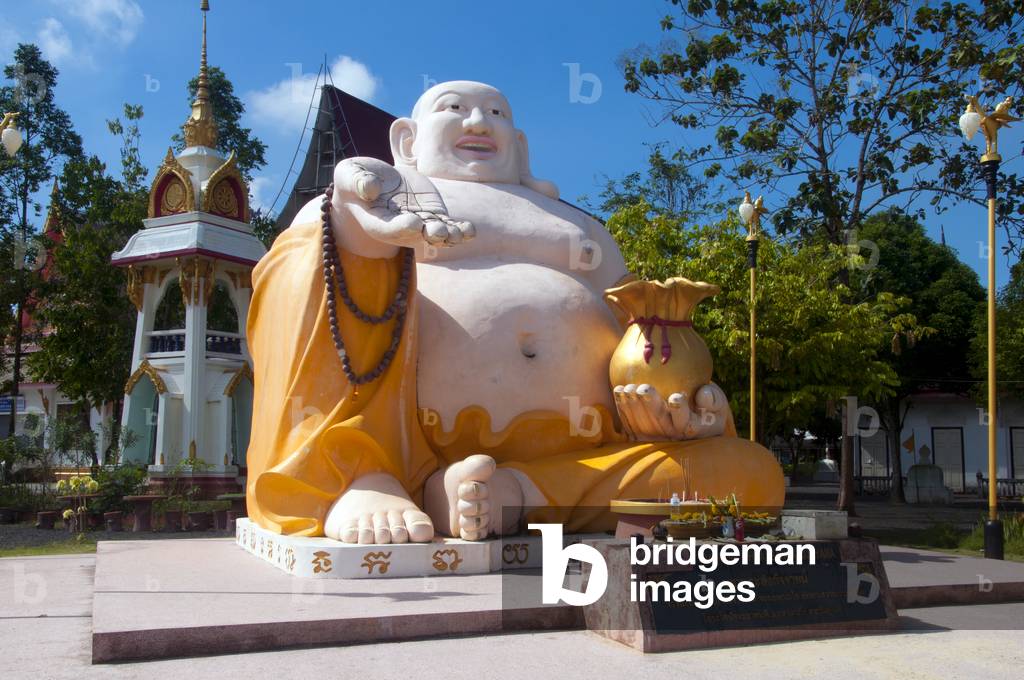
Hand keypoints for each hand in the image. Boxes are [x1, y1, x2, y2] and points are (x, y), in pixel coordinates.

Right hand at [333, 157, 473, 248]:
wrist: (373, 185)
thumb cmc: (356, 181)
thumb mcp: (350, 175)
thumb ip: (357, 181)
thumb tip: (371, 188)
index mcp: (377, 221)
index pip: (389, 229)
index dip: (402, 228)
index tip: (414, 222)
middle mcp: (399, 227)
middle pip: (416, 234)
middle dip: (429, 233)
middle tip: (438, 231)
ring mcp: (419, 222)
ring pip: (435, 233)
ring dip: (448, 234)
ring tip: (459, 233)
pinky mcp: (432, 215)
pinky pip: (448, 225)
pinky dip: (459, 228)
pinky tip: (469, 229)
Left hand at [613, 382, 730, 440]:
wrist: (694, 423)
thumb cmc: (708, 409)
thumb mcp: (718, 404)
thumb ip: (713, 399)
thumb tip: (702, 394)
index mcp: (693, 430)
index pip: (686, 423)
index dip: (680, 411)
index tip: (676, 397)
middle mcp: (673, 438)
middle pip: (660, 423)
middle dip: (650, 406)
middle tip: (644, 388)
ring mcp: (655, 440)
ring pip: (642, 425)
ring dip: (632, 407)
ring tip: (628, 388)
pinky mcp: (641, 438)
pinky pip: (630, 425)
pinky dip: (623, 409)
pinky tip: (619, 391)